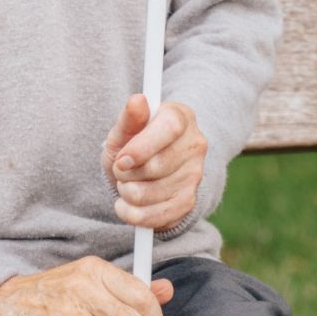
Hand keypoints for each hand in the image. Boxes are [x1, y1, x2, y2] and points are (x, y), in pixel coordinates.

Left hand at [103, 95, 206, 233]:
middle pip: (158, 165)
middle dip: (127, 172)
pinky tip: (126, 204)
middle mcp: (195, 145)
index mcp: (181, 117)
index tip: (121, 160)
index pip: (170, 128)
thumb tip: (137, 100)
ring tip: (126, 183)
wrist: (141, 173)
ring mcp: (195, 175)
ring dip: (127, 192)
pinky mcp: (189, 202)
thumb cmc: (131, 144)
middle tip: (120, 169)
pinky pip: (156, 216)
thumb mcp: (123, 129)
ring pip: (153, 193)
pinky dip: (132, 214)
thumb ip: (129, 118)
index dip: (142, 147)